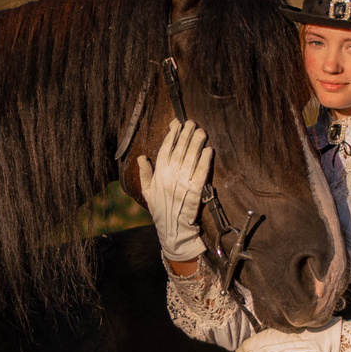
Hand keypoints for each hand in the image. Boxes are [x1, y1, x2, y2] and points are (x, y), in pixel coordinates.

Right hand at [144, 119, 212, 264]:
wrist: (172, 229)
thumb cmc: (159, 209)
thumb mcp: (147, 192)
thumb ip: (145, 173)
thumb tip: (141, 157)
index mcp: (159, 175)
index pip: (165, 150)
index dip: (171, 135)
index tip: (177, 124)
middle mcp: (170, 177)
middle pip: (179, 150)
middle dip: (186, 134)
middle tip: (192, 122)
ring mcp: (183, 183)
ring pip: (191, 159)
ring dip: (196, 143)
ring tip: (201, 131)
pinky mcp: (195, 192)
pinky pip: (201, 173)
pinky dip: (205, 161)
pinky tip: (209, 150)